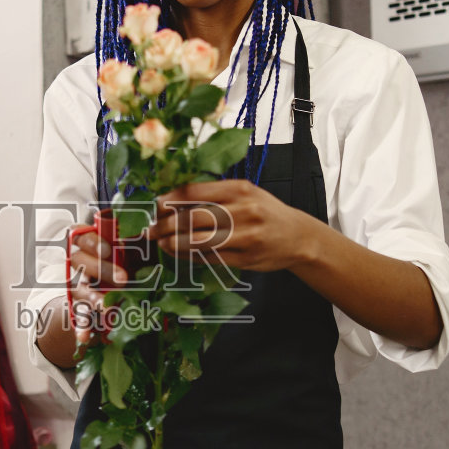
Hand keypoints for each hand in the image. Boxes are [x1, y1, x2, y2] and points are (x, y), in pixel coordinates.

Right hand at [67, 228, 125, 344]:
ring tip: (108, 308)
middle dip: (101, 269)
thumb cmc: (127, 261)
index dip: (91, 242)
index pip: (80, 235)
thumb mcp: (132, 249)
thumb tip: (149, 233)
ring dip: (94, 298)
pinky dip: (82, 328)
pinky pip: (79, 317)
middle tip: (123, 278)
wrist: (116, 287)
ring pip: (79, 289)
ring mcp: (78, 286)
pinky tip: (85, 339)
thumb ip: (136, 241)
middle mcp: (80, 264)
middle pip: (80, 261)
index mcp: (90, 244)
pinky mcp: (80, 307)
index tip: (108, 250)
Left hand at [147, 180, 315, 272]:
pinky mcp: (245, 259)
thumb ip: (215, 193)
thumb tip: (174, 199)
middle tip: (149, 229)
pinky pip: (211, 258)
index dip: (170, 199)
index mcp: (239, 189)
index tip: (155, 205)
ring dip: (174, 243)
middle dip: (166, 225)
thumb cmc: (266, 212)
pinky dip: (191, 256)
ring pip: (200, 241)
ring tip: (160, 243)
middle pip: (194, 218)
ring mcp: (245, 237)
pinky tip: (179, 253)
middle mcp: (243, 211)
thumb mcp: (245, 193)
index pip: (196, 191)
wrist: (299, 236)